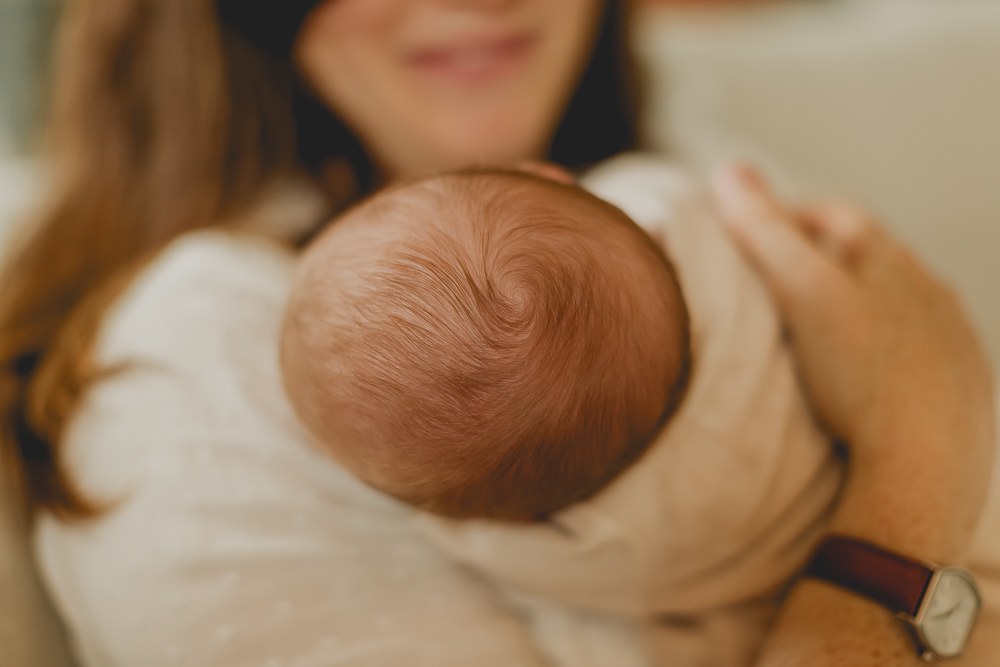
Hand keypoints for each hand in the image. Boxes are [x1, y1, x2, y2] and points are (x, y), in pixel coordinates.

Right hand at [712, 165, 994, 559]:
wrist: (927, 460)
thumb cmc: (861, 372)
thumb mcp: (802, 292)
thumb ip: (764, 231)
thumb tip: (728, 170)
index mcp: (889, 259)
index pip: (831, 215)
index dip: (785, 216)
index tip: (747, 231)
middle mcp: (928, 288)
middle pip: (867, 256)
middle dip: (822, 258)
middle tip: (776, 277)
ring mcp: (950, 336)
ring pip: (897, 302)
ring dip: (859, 303)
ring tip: (818, 327)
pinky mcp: (961, 383)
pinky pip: (917, 348)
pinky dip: (885, 347)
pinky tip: (864, 373)